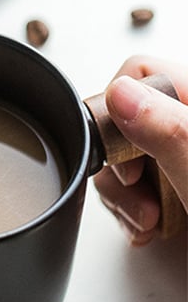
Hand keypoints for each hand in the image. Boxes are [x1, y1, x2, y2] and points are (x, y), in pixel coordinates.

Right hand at [93, 56, 187, 245]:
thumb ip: (171, 132)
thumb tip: (122, 93)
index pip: (142, 75)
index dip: (120, 116)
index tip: (129, 163)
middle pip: (128, 117)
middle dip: (121, 164)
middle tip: (140, 198)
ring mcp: (187, 154)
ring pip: (128, 153)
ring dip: (125, 194)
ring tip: (150, 221)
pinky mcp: (183, 183)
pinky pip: (142, 180)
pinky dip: (136, 206)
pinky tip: (152, 226)